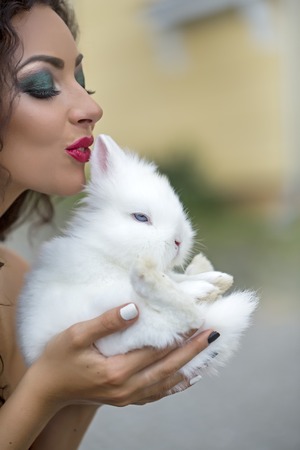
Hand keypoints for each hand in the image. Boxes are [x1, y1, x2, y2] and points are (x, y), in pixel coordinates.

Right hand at [27, 304, 215, 408]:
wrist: (47, 391)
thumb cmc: (59, 359)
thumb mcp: (76, 335)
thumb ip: (107, 322)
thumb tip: (135, 309)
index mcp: (117, 370)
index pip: (157, 349)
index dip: (179, 334)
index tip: (197, 320)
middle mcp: (127, 388)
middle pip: (169, 367)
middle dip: (194, 350)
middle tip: (214, 334)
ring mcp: (128, 397)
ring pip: (168, 382)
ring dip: (190, 366)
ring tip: (210, 352)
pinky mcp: (126, 400)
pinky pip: (158, 393)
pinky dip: (176, 384)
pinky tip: (189, 377)